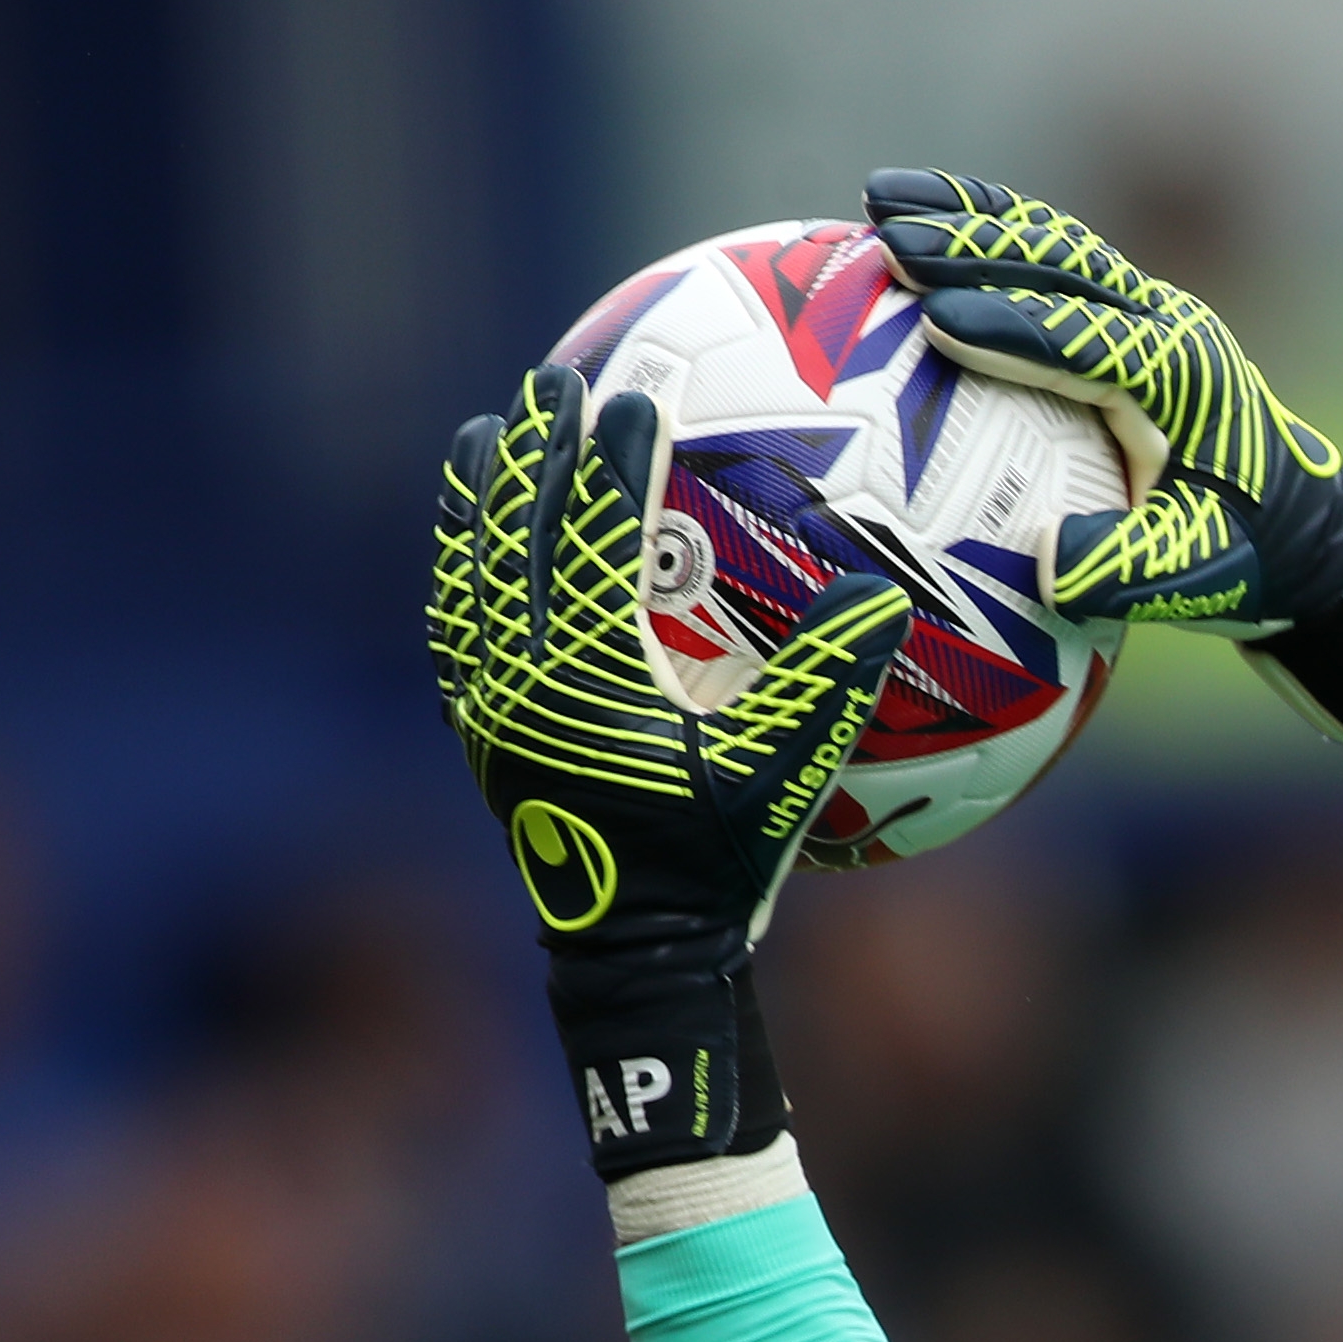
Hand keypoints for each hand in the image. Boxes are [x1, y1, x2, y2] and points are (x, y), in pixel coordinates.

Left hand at [432, 361, 905, 1177]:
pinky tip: (473, 549)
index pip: (594, 543)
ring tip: (483, 438)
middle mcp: (520, 684)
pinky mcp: (483, 737)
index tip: (633, 400)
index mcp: (587, 681)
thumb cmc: (718, 870)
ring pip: (468, 581)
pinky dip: (464, 573)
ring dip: (477, 505)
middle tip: (547, 383)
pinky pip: (460, 631)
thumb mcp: (787, 779)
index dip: (612, 466)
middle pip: (513, 543)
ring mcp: (490, 711)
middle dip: (531, 457)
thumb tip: (882, 591)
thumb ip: (829, 683)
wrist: (635, 958)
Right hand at [859, 168, 1342, 757]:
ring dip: (966, 216)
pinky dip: (981, 234)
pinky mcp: (1123, 320)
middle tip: (890, 242)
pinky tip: (910, 224)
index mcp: (1186, 380)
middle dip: (975, 249)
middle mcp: (1168, 329)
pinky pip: (1046, 262)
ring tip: (879, 195)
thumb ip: (1125, 572)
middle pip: (1064, 268)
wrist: (1306, 534)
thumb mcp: (1196, 580)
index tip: (938, 324)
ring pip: (1051, 244)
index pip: (1090, 343)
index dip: (1014, 330)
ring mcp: (1147, 314)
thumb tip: (1045, 566)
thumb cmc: (1250, 562)